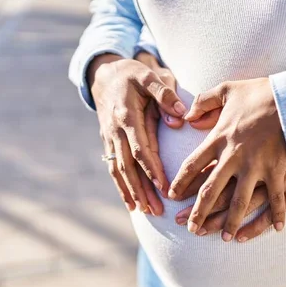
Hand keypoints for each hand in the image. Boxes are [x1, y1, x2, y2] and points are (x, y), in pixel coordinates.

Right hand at [89, 53, 185, 213]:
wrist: (105, 74)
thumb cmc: (134, 74)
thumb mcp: (150, 76)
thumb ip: (165, 94)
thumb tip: (180, 117)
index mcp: (127, 116)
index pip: (140, 148)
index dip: (152, 169)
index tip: (164, 187)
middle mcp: (115, 130)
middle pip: (128, 165)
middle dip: (142, 189)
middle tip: (157, 209)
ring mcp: (109, 138)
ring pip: (119, 170)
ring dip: (131, 192)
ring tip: (145, 211)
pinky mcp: (108, 142)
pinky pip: (113, 168)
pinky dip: (121, 187)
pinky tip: (131, 204)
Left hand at [168, 78, 285, 240]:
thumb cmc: (262, 92)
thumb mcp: (228, 89)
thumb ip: (204, 101)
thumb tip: (188, 116)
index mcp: (219, 138)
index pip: (193, 165)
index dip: (181, 182)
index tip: (172, 196)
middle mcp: (234, 156)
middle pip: (210, 190)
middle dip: (199, 211)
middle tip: (190, 228)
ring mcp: (256, 166)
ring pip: (239, 201)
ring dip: (231, 221)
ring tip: (224, 238)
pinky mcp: (277, 170)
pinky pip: (276, 198)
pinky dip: (277, 214)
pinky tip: (278, 229)